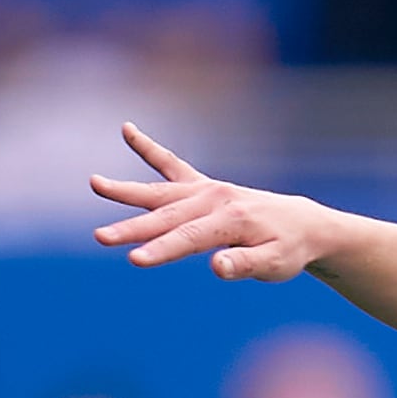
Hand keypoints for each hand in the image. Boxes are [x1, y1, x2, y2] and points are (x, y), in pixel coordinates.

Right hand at [89, 124, 334, 279]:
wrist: (302, 223)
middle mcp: (214, 199)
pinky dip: (148, 149)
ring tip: (94, 183)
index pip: (189, 239)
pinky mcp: (201, 185)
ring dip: (126, 191)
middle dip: (133, 229)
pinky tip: (127, 130)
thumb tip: (217, 268)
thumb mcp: (276, 264)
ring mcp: (205, 189)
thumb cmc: (288, 249)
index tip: (135, 260)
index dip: (162, 250)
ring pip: (160, 191)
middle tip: (100, 237)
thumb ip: (246, 265)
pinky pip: (170, 165)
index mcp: (231, 219)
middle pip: (166, 217)